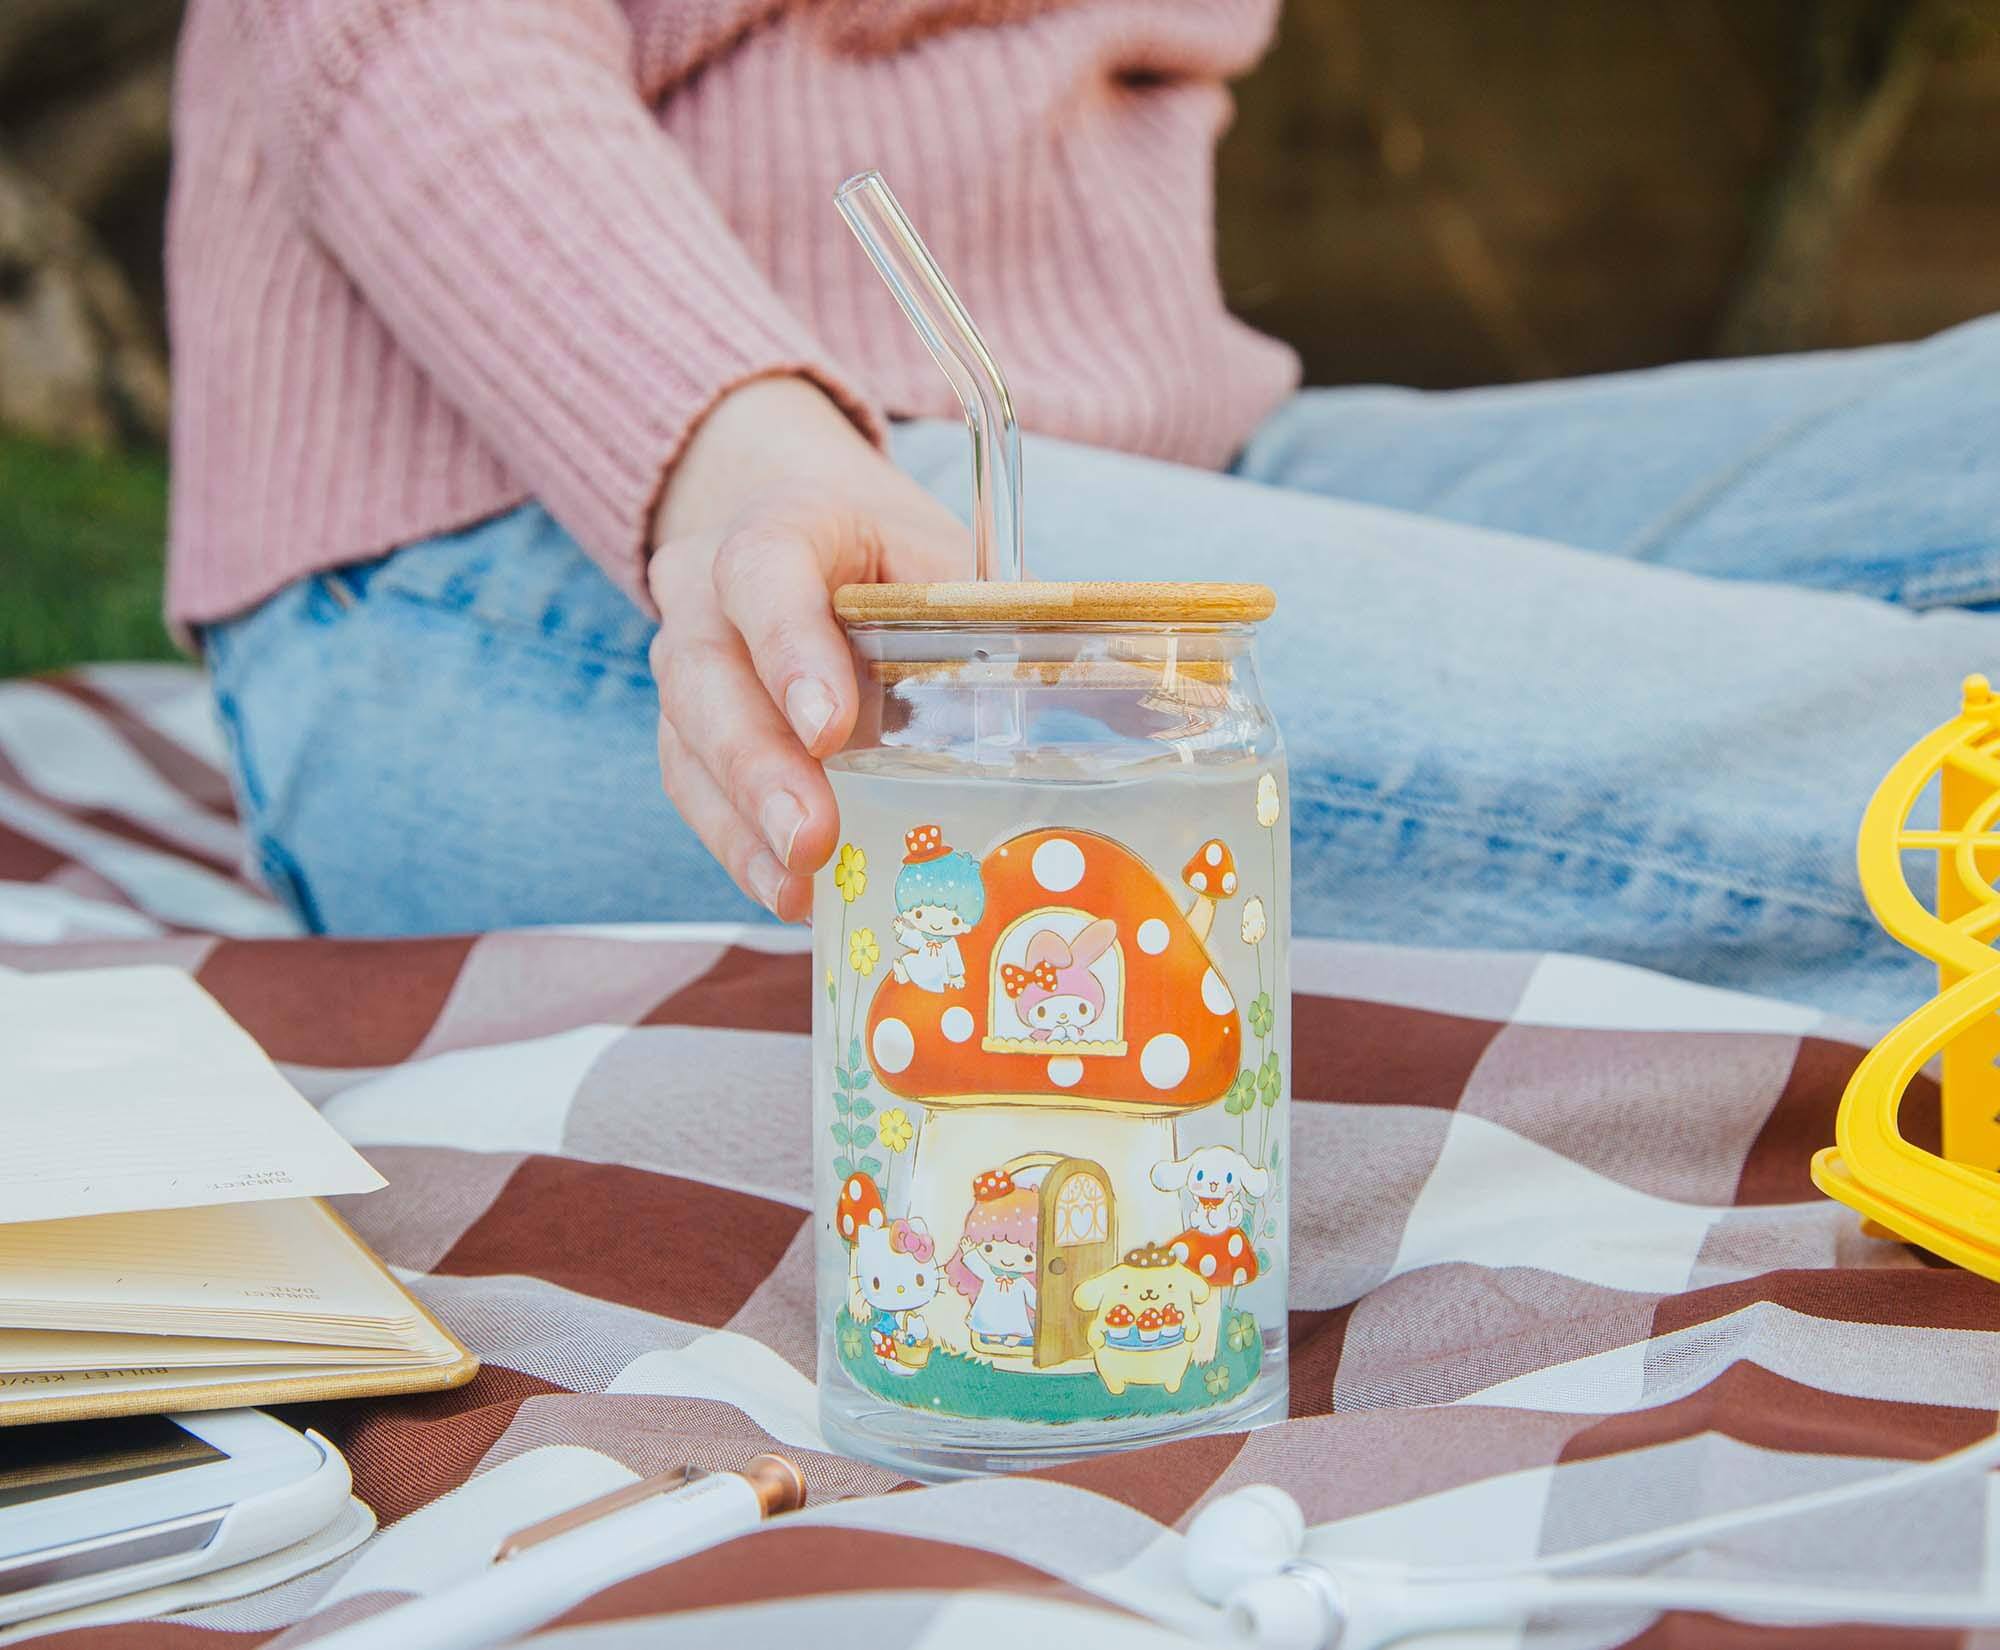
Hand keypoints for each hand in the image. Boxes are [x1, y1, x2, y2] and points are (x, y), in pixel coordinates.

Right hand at [648, 376, 971, 918]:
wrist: (810, 537)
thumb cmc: (889, 558)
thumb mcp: (942, 560)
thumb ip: (985, 616)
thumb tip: (1097, 699)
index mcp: (783, 526)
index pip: (763, 572)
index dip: (789, 649)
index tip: (829, 728)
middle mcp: (709, 592)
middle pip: (707, 675)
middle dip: (760, 768)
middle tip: (811, 839)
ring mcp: (688, 662)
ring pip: (687, 742)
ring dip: (744, 823)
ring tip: (799, 884)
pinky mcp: (684, 729)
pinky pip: (694, 790)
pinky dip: (739, 846)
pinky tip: (791, 892)